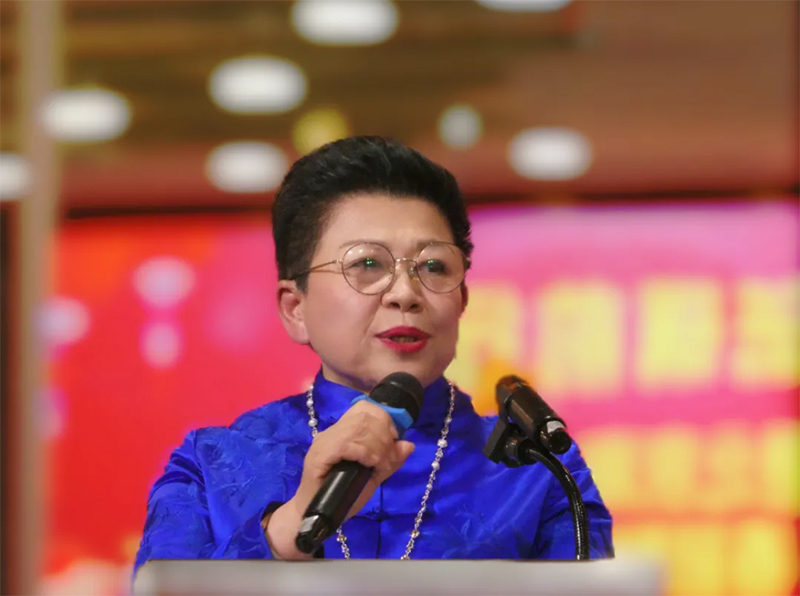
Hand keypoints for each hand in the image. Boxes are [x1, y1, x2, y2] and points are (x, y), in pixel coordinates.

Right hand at [266, 400, 414, 559]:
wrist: (316, 518)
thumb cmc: (342, 497)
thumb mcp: (373, 477)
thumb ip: (389, 460)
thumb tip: (409, 444)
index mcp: (343, 432)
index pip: (364, 408)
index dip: (384, 418)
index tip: (393, 438)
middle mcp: (331, 432)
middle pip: (364, 416)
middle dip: (384, 434)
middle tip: (388, 457)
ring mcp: (323, 443)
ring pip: (358, 428)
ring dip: (377, 446)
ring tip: (381, 464)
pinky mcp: (319, 456)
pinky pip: (347, 444)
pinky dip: (365, 452)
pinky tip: (370, 464)